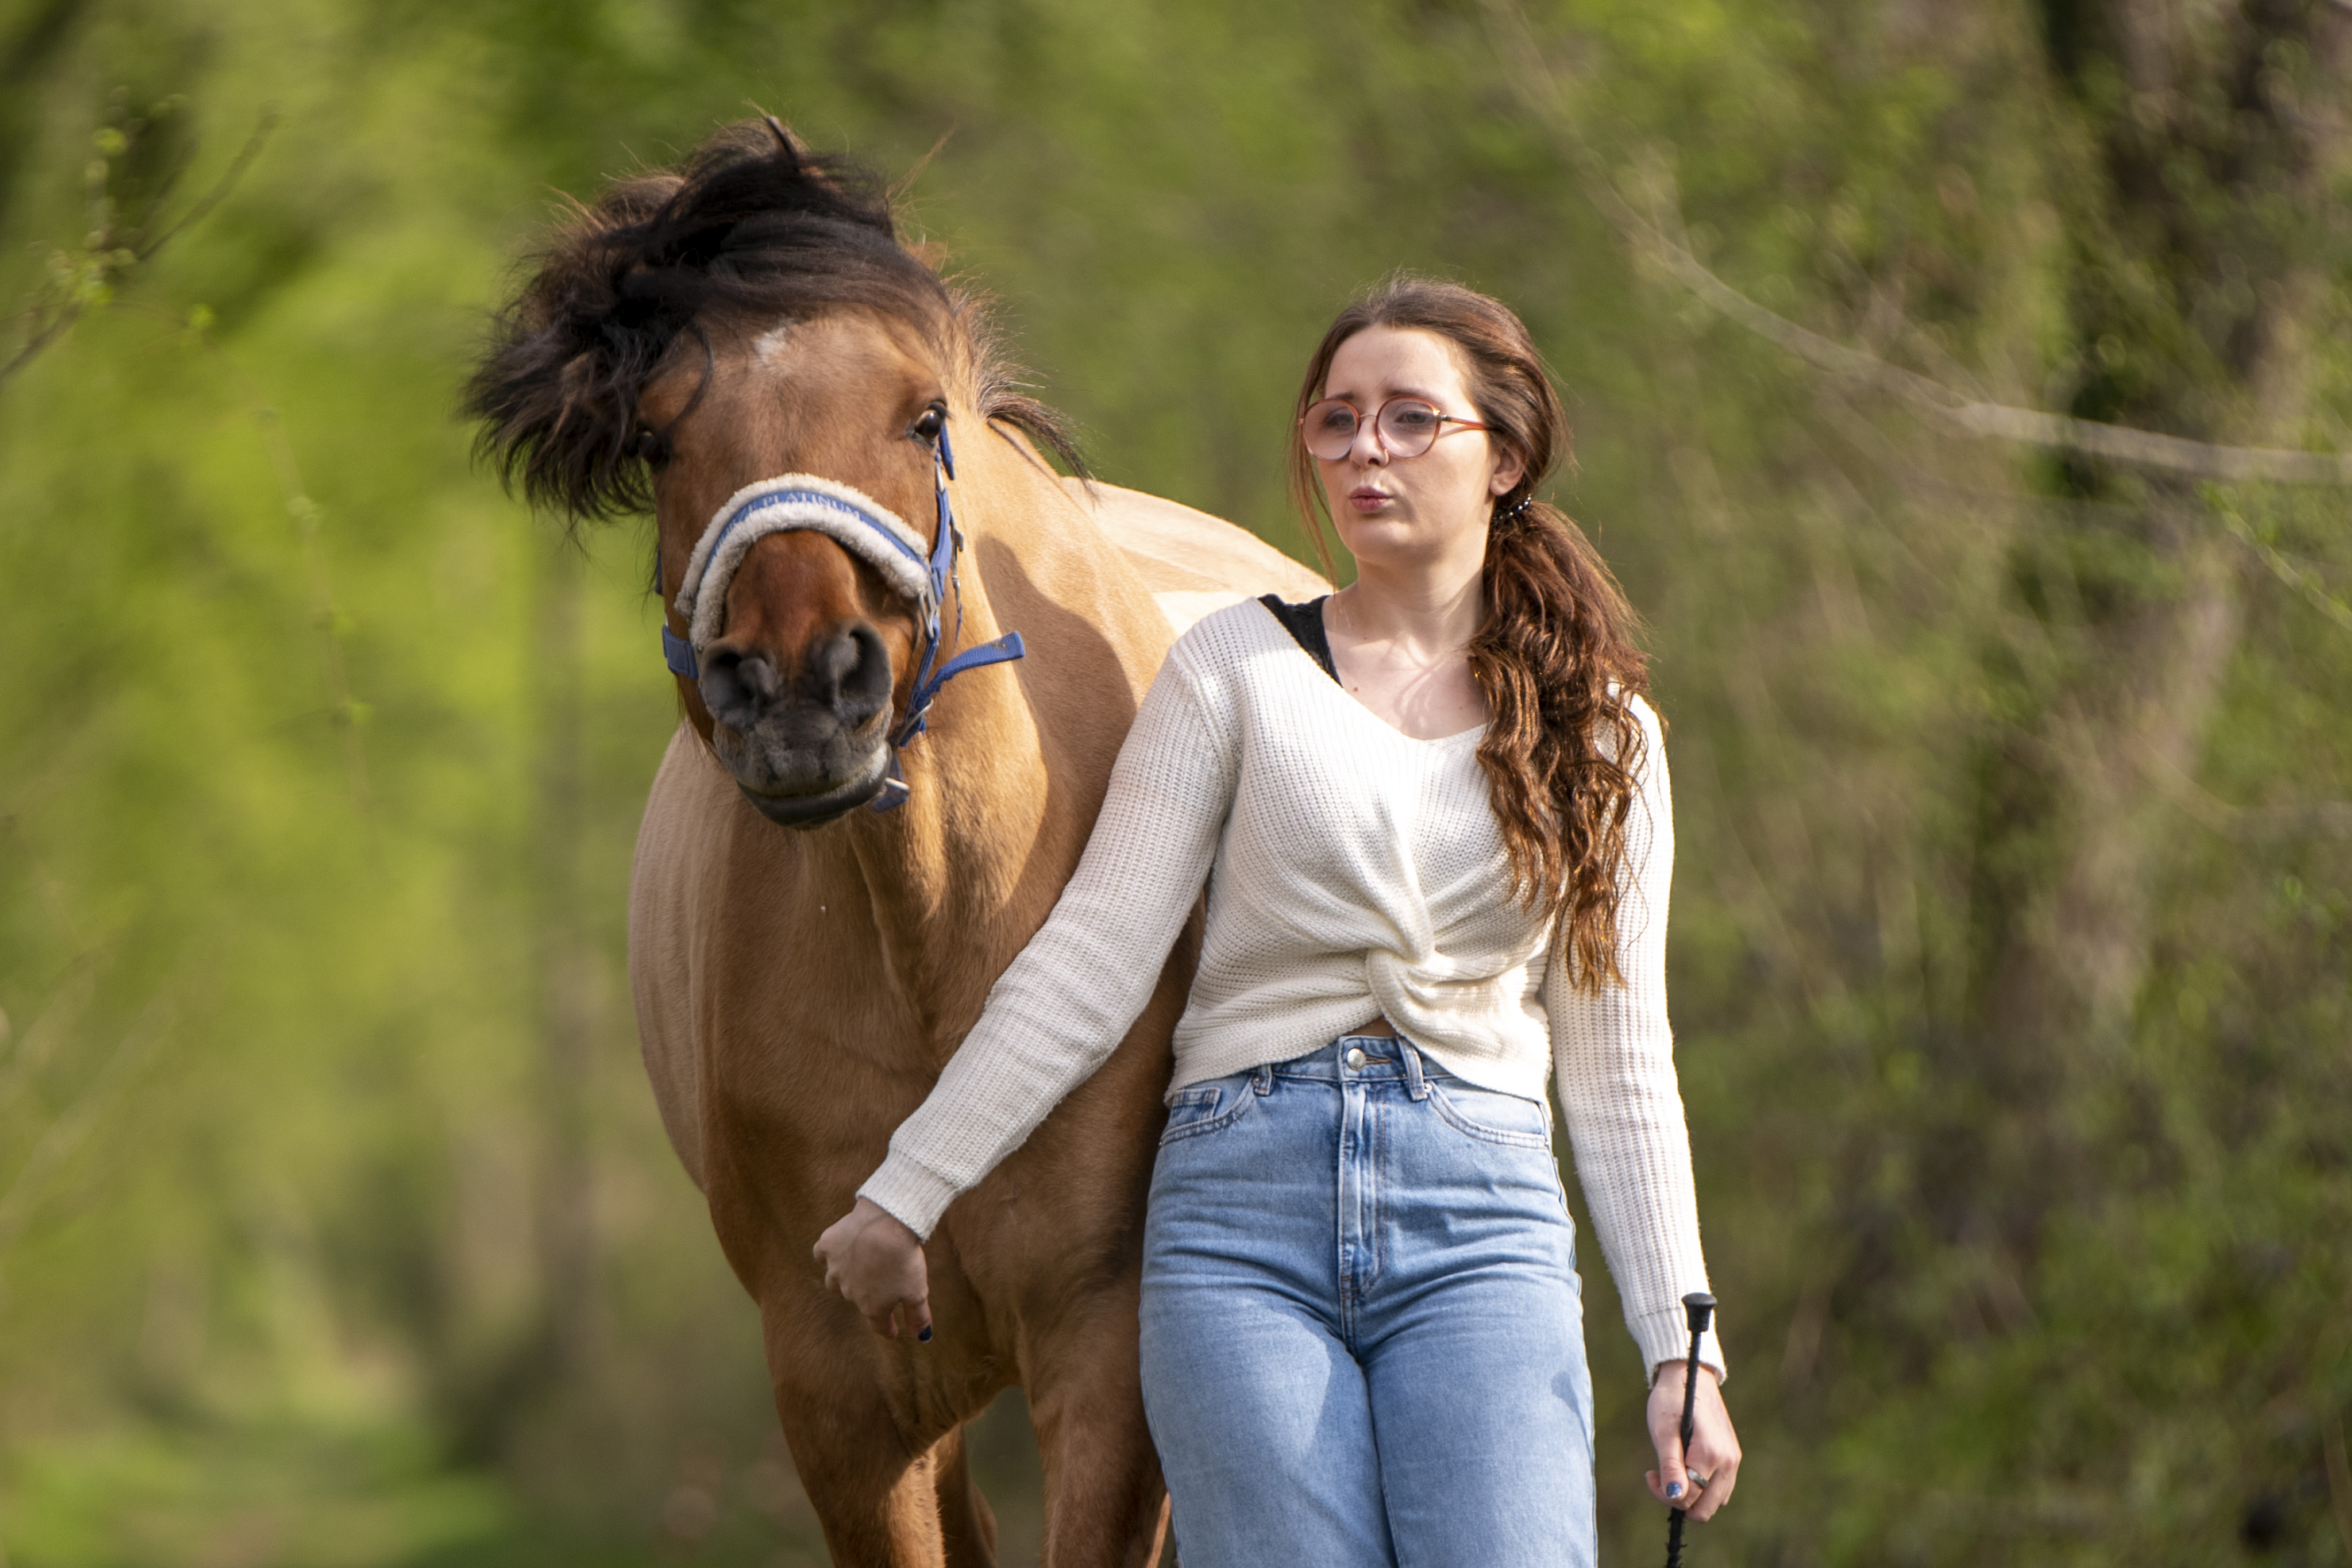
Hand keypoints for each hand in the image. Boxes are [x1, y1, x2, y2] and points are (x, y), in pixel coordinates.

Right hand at [813, 1197, 932, 1340]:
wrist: (885, 1225)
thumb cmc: (903, 1260)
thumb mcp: (918, 1292)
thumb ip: (919, 1317)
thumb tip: (923, 1337)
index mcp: (872, 1306)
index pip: (879, 1325)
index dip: (887, 1328)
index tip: (893, 1330)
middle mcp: (849, 1292)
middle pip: (856, 1299)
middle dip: (867, 1296)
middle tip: (880, 1285)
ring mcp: (835, 1269)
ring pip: (833, 1281)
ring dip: (844, 1279)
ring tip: (855, 1271)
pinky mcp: (828, 1246)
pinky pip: (821, 1254)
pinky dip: (826, 1255)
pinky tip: (835, 1252)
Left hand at [1646, 1360, 1739, 1521]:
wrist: (1690, 1375)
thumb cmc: (1672, 1400)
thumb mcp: (1663, 1431)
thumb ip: (1670, 1466)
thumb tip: (1675, 1497)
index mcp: (1711, 1454)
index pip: (1690, 1498)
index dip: (1665, 1494)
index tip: (1650, 1474)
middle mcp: (1728, 1461)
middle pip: (1704, 1508)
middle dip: (1678, 1499)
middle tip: (1659, 1475)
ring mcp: (1734, 1461)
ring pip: (1713, 1502)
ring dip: (1690, 1494)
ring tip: (1671, 1468)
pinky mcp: (1733, 1458)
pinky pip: (1719, 1490)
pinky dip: (1702, 1487)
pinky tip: (1686, 1467)